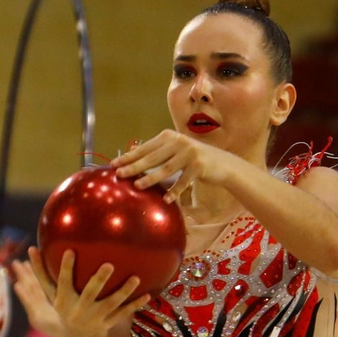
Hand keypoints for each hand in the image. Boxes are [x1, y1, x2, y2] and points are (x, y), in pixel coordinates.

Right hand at [14, 247, 148, 336]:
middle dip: (99, 280)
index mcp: (64, 301)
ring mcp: (95, 318)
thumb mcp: (50, 293)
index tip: (71, 251)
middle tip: (109, 264)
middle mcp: (79, 310)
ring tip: (135, 278)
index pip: (63, 283)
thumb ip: (41, 273)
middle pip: (90, 294)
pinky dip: (135, 305)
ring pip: (111, 304)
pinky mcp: (108, 324)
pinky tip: (148, 295)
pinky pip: (124, 313)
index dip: (66, 268)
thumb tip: (30, 248)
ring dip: (124, 291)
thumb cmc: (64, 306)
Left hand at [114, 130, 232, 203]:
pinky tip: (166, 200)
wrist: (223, 163)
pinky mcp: (199, 166)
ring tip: (137, 186)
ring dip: (151, 179)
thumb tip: (132, 153)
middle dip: (135, 166)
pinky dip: (175, 191)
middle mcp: (179, 142)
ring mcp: (190, 153)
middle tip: (119, 174)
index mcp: (170, 137)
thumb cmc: (194, 159)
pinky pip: (184, 181)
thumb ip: (158, 151)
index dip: (130, 156)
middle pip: (153, 157)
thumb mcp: (176, 151)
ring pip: (166, 169)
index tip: (114, 164)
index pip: (146, 148)